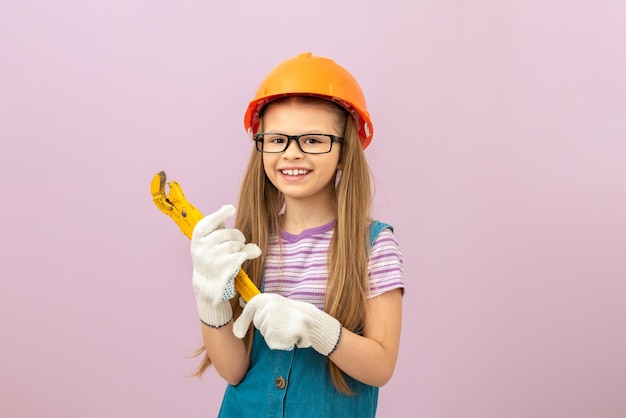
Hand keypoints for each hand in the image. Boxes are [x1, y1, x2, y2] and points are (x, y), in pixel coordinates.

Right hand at [191, 204, 260, 326]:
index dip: (220, 214)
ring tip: (237, 253)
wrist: (207, 287)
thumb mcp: (206, 245)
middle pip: (227, 233)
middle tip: (237, 242)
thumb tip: (226, 207)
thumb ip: (215, 228)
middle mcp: (203, 248)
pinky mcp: (227, 267)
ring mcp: (214, 258)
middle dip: (236, 236)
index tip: (231, 208)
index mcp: (197, 240)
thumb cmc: (210, 261)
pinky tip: (253, 252)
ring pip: (236, 243)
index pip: (208, 223)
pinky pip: (244, 253)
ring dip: (241, 247)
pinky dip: (252, 251)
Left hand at [233, 293, 341, 356]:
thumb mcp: (275, 307)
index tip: (238, 334)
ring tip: (289, 328)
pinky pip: (275, 343)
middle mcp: (270, 306)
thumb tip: (236, 326)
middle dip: (268, 328)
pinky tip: (292, 336)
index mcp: (268, 298)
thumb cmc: (292, 316)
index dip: (242, 322)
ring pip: (267, 335)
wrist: (315, 322)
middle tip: (283, 323)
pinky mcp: (284, 329)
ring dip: (276, 336)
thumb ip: (260, 311)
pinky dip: (283, 343)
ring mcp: (277, 317)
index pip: (250, 309)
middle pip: (259, 325)